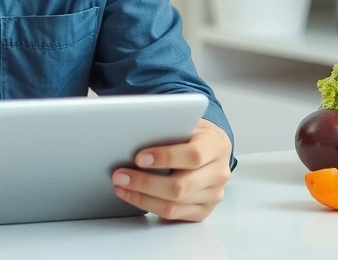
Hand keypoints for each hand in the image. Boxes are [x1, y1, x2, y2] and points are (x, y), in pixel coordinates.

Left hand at [111, 118, 232, 221]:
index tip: (138, 157)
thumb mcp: (185, 122)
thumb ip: (167, 128)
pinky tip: (133, 196)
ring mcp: (213, 195)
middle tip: (120, 175)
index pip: (193, 156)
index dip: (165, 157)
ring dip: (141, 197)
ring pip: (173, 205)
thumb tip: (132, 133)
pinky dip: (149, 207)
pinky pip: (173, 215)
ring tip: (121, 186)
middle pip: (180, 186)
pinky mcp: (203, 210)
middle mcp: (218, 174)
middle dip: (145, 182)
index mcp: (215, 146)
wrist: (213, 147)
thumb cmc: (192, 133)